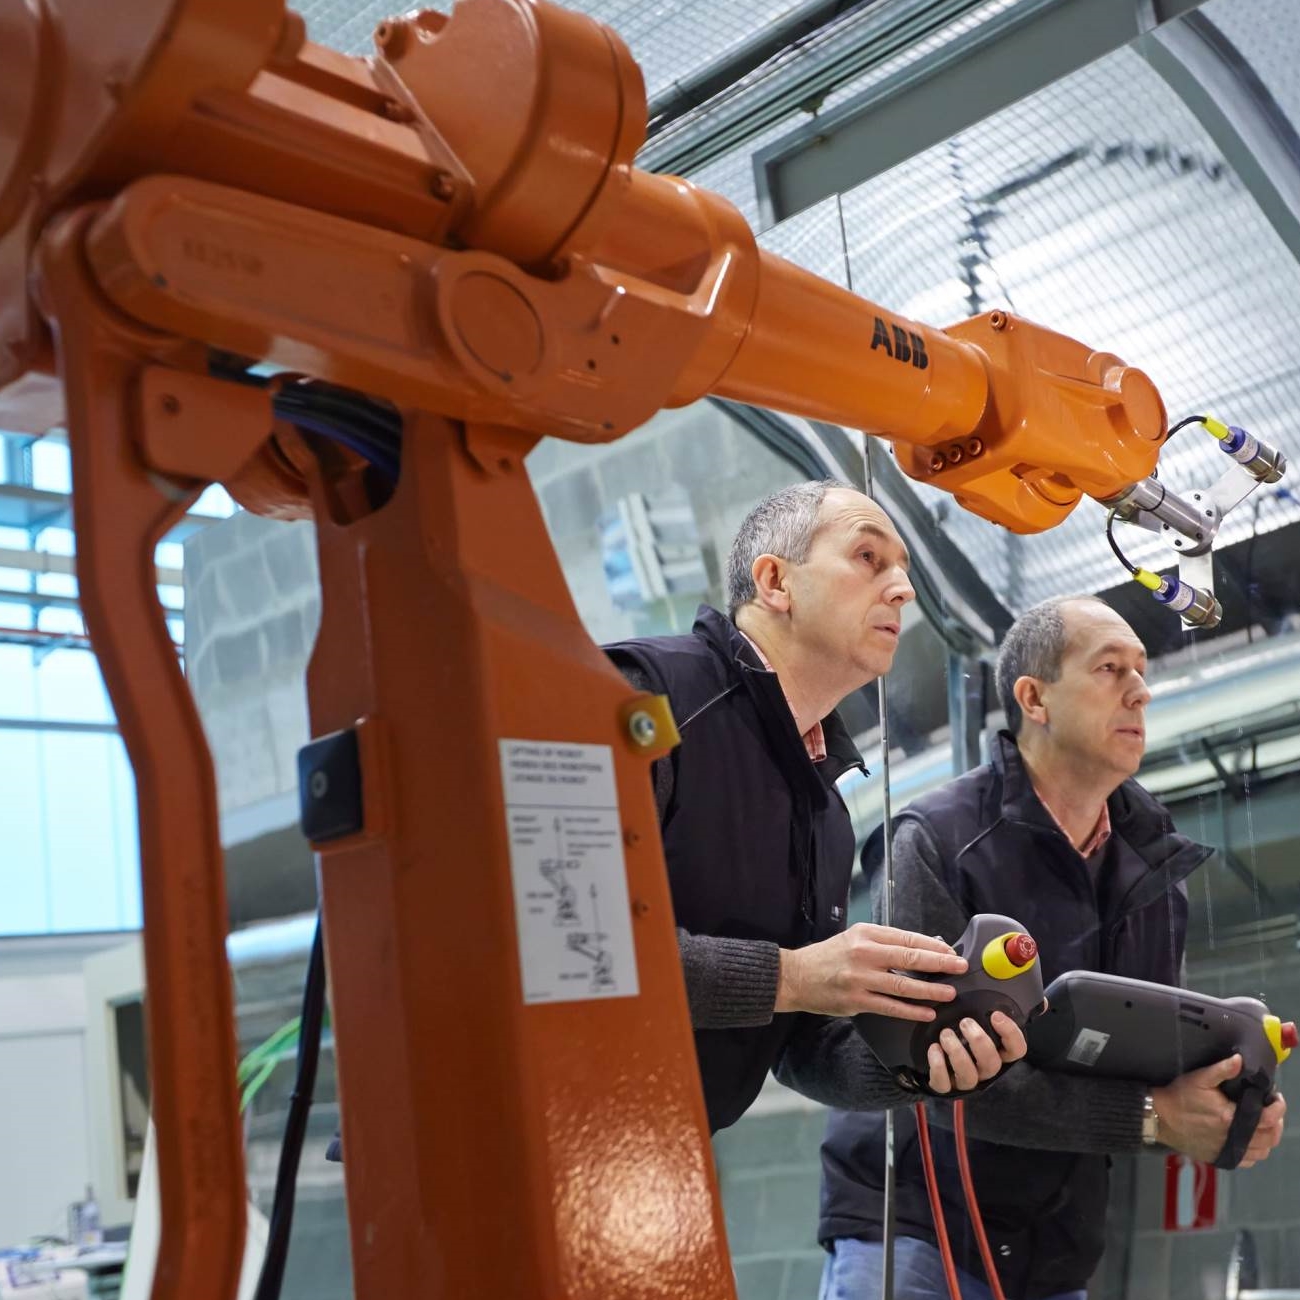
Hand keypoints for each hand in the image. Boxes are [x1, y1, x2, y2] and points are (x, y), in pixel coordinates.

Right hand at [775, 923, 965, 1017]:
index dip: (933, 946)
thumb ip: (884, 943)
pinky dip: (911, 1010)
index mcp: (866, 933)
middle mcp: (864, 953)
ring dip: (930, 990)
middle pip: (909, 957)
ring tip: (949, 993)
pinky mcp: (856, 1000)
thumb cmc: (829, 957)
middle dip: (939, 963)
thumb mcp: (855, 939)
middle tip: (960, 967)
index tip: (951, 952)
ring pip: (903, 985)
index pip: (907, 938)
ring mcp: (860, 978)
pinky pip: (890, 1007)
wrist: (796, 975)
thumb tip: (922, 949)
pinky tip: (927, 1012)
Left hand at [925, 1012, 1026, 1093]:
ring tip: (945, 1034)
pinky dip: (939, 1066)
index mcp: (998, 1052)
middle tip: (965, 1022)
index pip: (1016, 1050)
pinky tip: (933, 1049)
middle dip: (980, 1042)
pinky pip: (944, 1083)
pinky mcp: (944, 1085)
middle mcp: (984, 1068)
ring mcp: (965, 1079)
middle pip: (993, 1063)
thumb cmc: (964, 1031)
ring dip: (957, 1053)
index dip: (1010, 1034)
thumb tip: (1040, 1002)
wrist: (931, 1050)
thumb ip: (1008, 1007)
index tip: (996, 1015)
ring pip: (970, 1075)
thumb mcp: (983, 1015)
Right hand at [1153, 1056, 1286, 1165]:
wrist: (1160, 1117)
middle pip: (1270, 1138)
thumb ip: (1222, 1069)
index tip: (1276, 1097)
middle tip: (1271, 1109)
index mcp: (1230, 1118)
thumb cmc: (1179, 1096)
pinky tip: (1250, 1139)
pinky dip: (1255, 1151)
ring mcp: (1227, 1151)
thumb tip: (1240, 1059)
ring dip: (1268, 1138)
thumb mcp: (1199, 1078)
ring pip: (1262, 1152)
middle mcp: (1233, 1138)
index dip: (1278, 1107)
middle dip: (1276, 1123)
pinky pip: (1248, 1161)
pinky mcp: (1220, 1158)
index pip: (1269, 1118)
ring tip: (1263, 1124)